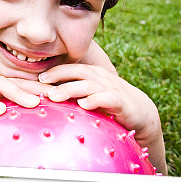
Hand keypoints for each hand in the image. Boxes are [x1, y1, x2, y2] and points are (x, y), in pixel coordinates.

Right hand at [0, 69, 52, 159]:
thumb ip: (2, 110)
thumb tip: (26, 118)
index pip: (20, 81)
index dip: (40, 86)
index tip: (60, 95)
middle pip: (14, 79)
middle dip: (36, 87)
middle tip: (57, 96)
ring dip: (18, 93)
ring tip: (35, 103)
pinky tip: (0, 110)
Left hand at [38, 64, 166, 173]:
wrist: (142, 113)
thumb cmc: (111, 103)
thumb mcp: (93, 94)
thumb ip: (75, 93)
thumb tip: (49, 96)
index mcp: (94, 75)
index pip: (73, 68)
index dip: (56, 71)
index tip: (39, 77)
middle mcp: (102, 78)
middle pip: (79, 72)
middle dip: (59, 76)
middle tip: (42, 83)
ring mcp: (112, 89)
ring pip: (89, 84)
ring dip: (71, 89)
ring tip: (55, 96)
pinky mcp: (121, 102)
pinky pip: (107, 98)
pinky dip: (95, 100)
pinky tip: (83, 104)